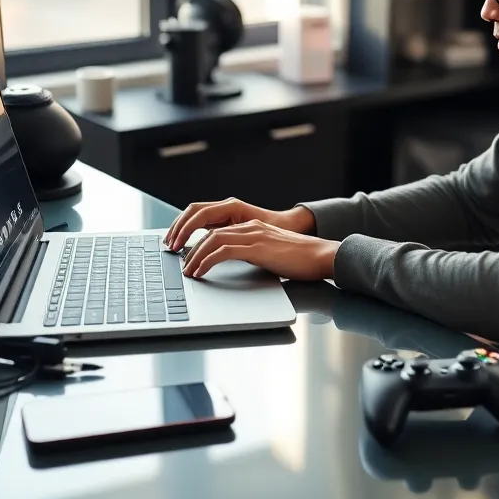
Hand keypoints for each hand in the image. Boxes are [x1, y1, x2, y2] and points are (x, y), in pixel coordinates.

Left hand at [181, 220, 339, 281]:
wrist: (320, 256)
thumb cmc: (298, 259)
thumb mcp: (268, 253)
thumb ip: (251, 253)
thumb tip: (232, 265)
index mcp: (251, 226)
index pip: (215, 228)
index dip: (196, 240)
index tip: (184, 254)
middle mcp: (249, 227)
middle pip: (209, 231)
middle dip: (189, 247)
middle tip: (178, 263)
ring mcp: (253, 235)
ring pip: (212, 239)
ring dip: (194, 256)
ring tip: (186, 271)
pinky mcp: (257, 247)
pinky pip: (223, 251)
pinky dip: (207, 261)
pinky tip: (200, 272)